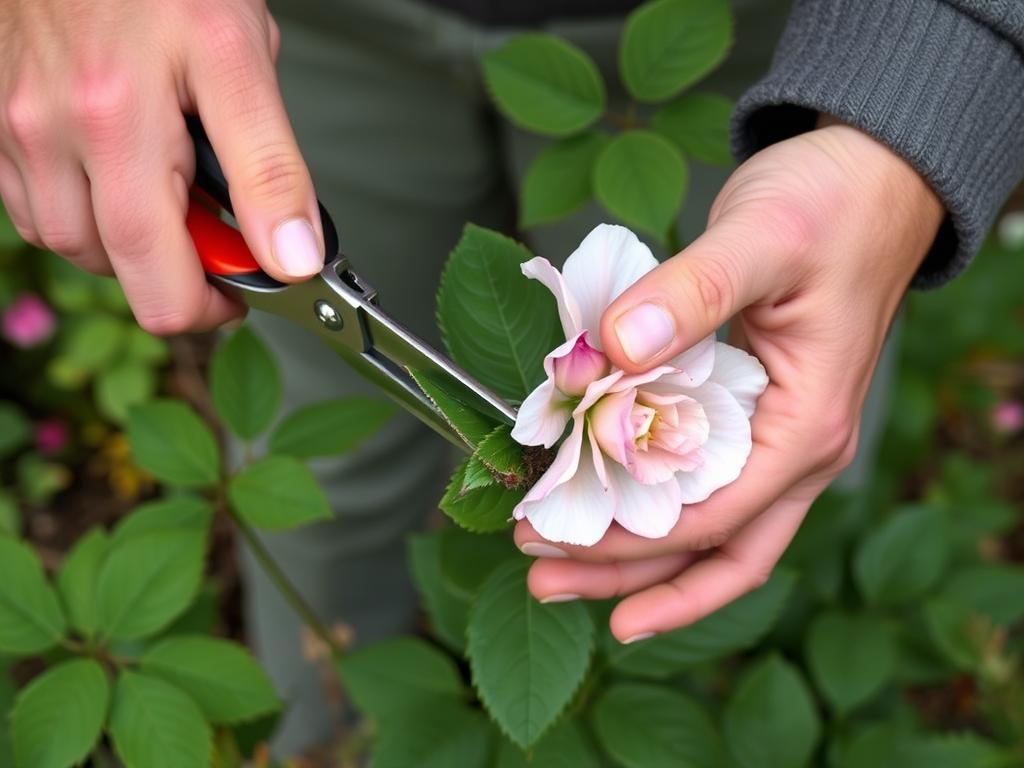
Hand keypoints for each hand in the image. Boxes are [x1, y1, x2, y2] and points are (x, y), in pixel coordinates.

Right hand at [0, 0, 322, 332]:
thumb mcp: (243, 62)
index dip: (208, 306)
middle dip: (172, 268)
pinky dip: (83, 209)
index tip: (240, 289)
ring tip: (167, 185)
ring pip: (69, 242)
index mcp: (118, 125)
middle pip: (112, 268)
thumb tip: (292, 259)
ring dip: (126, 239)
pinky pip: (33, 204)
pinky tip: (118, 172)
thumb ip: (270, 170)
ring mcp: (13, 128)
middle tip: (212, 231)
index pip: (156, 278)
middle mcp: (50, 133)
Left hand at [515, 121, 943, 642]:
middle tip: (540, 579)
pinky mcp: (752, 413)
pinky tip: (599, 502)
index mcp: (808, 428)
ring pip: (709, 529)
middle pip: (714, 550)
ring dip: (635, 555)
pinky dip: (650, 502)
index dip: (630, 543)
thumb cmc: (830, 205)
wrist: (872, 177)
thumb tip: (615, 347)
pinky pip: (702, 482)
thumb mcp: (762, 238)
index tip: (553, 540)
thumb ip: (693, 292)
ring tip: (554, 567)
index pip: (714, 520)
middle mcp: (798, 450)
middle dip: (629, 577)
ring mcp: (777, 436)